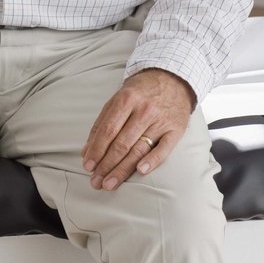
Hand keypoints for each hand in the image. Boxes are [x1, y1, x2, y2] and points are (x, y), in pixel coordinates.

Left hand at [81, 68, 195, 190]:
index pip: (108, 130)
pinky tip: (140, 171)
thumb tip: (87, 150)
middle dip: (106, 165)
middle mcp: (143, 110)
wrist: (172, 79)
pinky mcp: (176, 130)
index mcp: (126, 99)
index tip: (87, 166)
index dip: (96, 150)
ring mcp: (160, 120)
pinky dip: (152, 161)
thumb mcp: (118, 99)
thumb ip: (102, 123)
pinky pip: (164, 149)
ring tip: (109, 183)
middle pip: (122, 143)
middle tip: (96, 182)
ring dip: (122, 169)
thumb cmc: (140, 91)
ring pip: (138, 149)